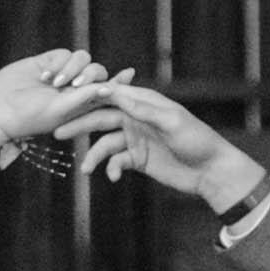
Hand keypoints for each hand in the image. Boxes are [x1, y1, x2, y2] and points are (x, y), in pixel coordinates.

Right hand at [0, 34, 119, 164]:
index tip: (129, 74)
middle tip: (75, 85)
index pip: (108, 91)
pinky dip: (59, 64)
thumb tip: (109, 88)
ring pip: (84, 60)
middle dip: (91, 77)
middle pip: (98, 73)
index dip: (120, 83)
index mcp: (82, 105)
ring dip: (72, 69)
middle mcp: (75, 89)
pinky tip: (45, 76)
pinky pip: (67, 54)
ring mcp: (63, 74)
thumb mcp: (60, 110)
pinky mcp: (50, 61)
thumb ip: (84, 98)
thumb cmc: (29, 117)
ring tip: (55, 82)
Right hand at [71, 77, 266, 220]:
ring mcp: (136, 139)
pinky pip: (116, 162)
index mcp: (144, 103)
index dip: (89, 97)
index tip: (68, 101)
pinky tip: (113, 177)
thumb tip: (115, 93)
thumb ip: (143, 108)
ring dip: (94, 155)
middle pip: (101, 119)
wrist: (211, 172)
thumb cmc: (197, 141)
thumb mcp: (172, 122)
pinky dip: (111, 169)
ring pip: (105, 144)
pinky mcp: (138, 159)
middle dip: (80, 125)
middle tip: (57, 132)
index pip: (111, 95)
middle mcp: (136, 118)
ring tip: (84, 169)